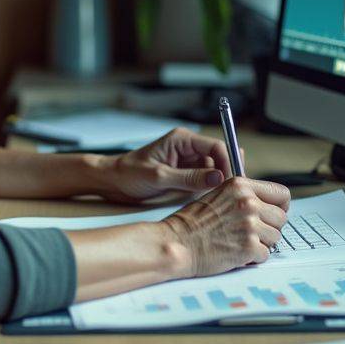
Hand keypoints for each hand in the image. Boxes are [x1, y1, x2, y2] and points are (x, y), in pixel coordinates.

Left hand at [97, 127, 240, 203]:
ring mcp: (188, 162)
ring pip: (215, 172)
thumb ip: (189, 178)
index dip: (228, 163)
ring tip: (223, 202)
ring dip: (219, 185)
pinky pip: (205, 181)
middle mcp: (189, 149)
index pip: (216, 147)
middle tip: (232, 195)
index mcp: (183, 140)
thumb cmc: (129, 174)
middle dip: (227, 175)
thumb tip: (218, 178)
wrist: (112, 182)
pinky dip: (210, 191)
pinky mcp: (186, 175)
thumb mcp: (159, 177)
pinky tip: (211, 203)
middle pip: (220, 159)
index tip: (232, 183)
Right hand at [161, 177, 289, 276]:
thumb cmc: (191, 223)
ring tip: (239, 243)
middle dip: (269, 227)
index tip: (273, 214)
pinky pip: (265, 254)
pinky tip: (236, 253)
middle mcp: (248, 202)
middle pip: (281, 218)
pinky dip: (253, 258)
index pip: (281, 193)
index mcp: (240, 186)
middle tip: (251, 233)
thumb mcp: (218, 195)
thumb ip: (243, 197)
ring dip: (261, 243)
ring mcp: (250, 225)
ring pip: (275, 237)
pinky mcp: (249, 247)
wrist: (177, 243)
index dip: (280, 206)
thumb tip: (267, 206)